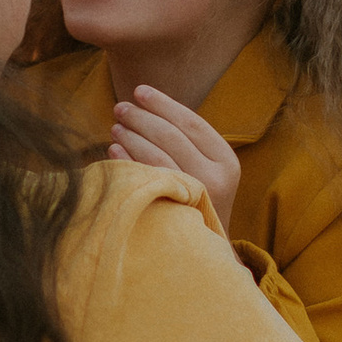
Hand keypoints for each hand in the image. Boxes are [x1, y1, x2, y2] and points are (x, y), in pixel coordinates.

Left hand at [108, 86, 241, 229]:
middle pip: (170, 135)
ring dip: (130, 136)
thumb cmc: (200, 200)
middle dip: (141, 117)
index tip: (140, 91)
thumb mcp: (209, 170)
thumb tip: (147, 106)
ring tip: (115, 126)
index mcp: (227, 161)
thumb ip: (189, 142)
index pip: (191, 122)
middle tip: (120, 107)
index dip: (163, 103)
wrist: (206, 250)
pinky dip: (125, 159)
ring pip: (154, 154)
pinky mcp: (171, 211)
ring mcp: (193, 196)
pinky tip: (113, 150)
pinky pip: (143, 177)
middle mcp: (215, 178)